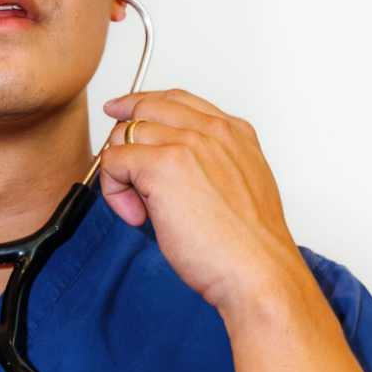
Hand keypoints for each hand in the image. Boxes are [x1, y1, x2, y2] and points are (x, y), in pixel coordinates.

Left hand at [100, 90, 308, 318]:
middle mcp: (211, 131)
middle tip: (124, 176)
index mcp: (233, 132)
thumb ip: (212, 166)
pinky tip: (136, 215)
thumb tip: (173, 173)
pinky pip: (113, 160)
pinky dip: (114, 190)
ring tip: (141, 209)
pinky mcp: (162, 166)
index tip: (121, 113)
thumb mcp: (241, 187)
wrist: (258, 271)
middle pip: (144, 109)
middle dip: (124, 139)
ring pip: (124, 135)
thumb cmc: (249, 245)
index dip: (142, 105)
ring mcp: (187, 144)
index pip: (176, 99)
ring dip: (121, 172)